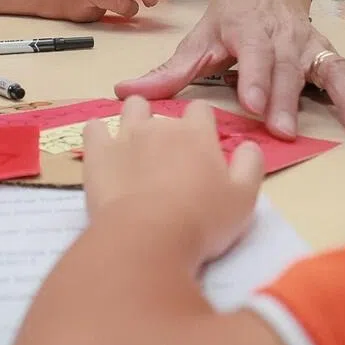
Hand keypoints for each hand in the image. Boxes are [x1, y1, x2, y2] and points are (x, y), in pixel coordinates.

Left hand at [83, 98, 262, 267]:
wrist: (149, 236)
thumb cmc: (202, 220)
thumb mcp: (244, 198)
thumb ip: (250, 165)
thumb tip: (248, 145)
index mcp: (196, 134)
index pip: (200, 110)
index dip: (201, 124)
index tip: (200, 145)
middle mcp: (160, 126)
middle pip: (164, 112)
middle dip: (166, 128)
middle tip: (169, 161)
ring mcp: (125, 135)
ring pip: (130, 108)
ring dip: (134, 119)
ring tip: (136, 145)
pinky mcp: (98, 152)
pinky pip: (94, 128)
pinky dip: (98, 134)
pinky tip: (103, 149)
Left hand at [115, 0, 344, 138]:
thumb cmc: (231, 13)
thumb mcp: (199, 36)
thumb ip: (168, 71)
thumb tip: (124, 91)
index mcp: (248, 32)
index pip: (252, 57)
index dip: (253, 79)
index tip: (252, 103)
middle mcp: (284, 38)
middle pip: (288, 70)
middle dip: (288, 99)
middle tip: (286, 130)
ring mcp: (311, 44)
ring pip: (330, 69)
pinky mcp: (329, 52)